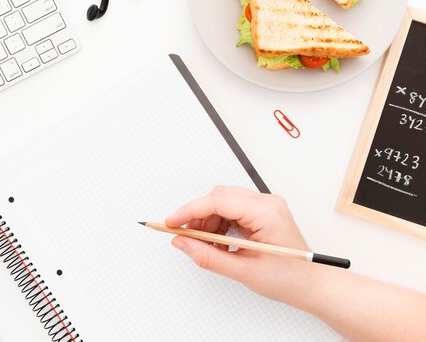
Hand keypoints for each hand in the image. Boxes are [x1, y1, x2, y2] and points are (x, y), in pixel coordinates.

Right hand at [165, 186, 311, 300]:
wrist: (312, 285)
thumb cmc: (290, 278)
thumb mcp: (243, 271)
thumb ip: (208, 256)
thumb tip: (182, 243)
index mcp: (266, 213)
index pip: (218, 201)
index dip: (190, 211)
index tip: (171, 223)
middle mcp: (266, 203)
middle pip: (219, 198)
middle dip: (198, 217)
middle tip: (185, 237)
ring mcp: (265, 207)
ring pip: (223, 204)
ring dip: (208, 223)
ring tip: (206, 247)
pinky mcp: (261, 213)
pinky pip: (231, 211)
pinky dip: (219, 226)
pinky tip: (218, 244)